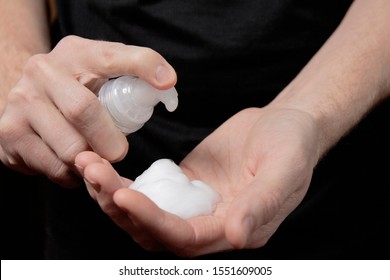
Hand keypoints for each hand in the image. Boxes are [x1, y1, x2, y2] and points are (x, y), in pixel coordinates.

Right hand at [0, 35, 175, 186]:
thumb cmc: (75, 87)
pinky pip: (55, 168)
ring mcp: (20, 104)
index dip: (142, 66)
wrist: (26, 98)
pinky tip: (72, 161)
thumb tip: (167, 83)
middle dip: (110, 141)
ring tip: (93, 155)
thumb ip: (131, 72)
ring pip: (70, 149)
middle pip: (84, 112)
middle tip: (119, 152)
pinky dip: (73, 173)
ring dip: (91, 161)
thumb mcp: (99, 70)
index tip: (166, 82)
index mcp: (74, 53)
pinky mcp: (10, 135)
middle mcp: (42, 72)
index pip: (111, 56)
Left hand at [76, 106, 320, 256]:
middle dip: (120, 206)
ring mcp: (194, 205)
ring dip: (112, 194)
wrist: (286, 124)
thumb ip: (263, 204)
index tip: (124, 194)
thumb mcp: (285, 170)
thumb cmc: (292, 145)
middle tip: (93, 172)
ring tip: (87, 164)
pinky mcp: (183, 184)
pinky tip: (103, 163)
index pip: (185, 238)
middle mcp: (210, 224)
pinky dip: (122, 181)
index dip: (153, 220)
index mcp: (235, 228)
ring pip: (143, 213)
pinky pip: (147, 190)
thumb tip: (238, 235)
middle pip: (154, 231)